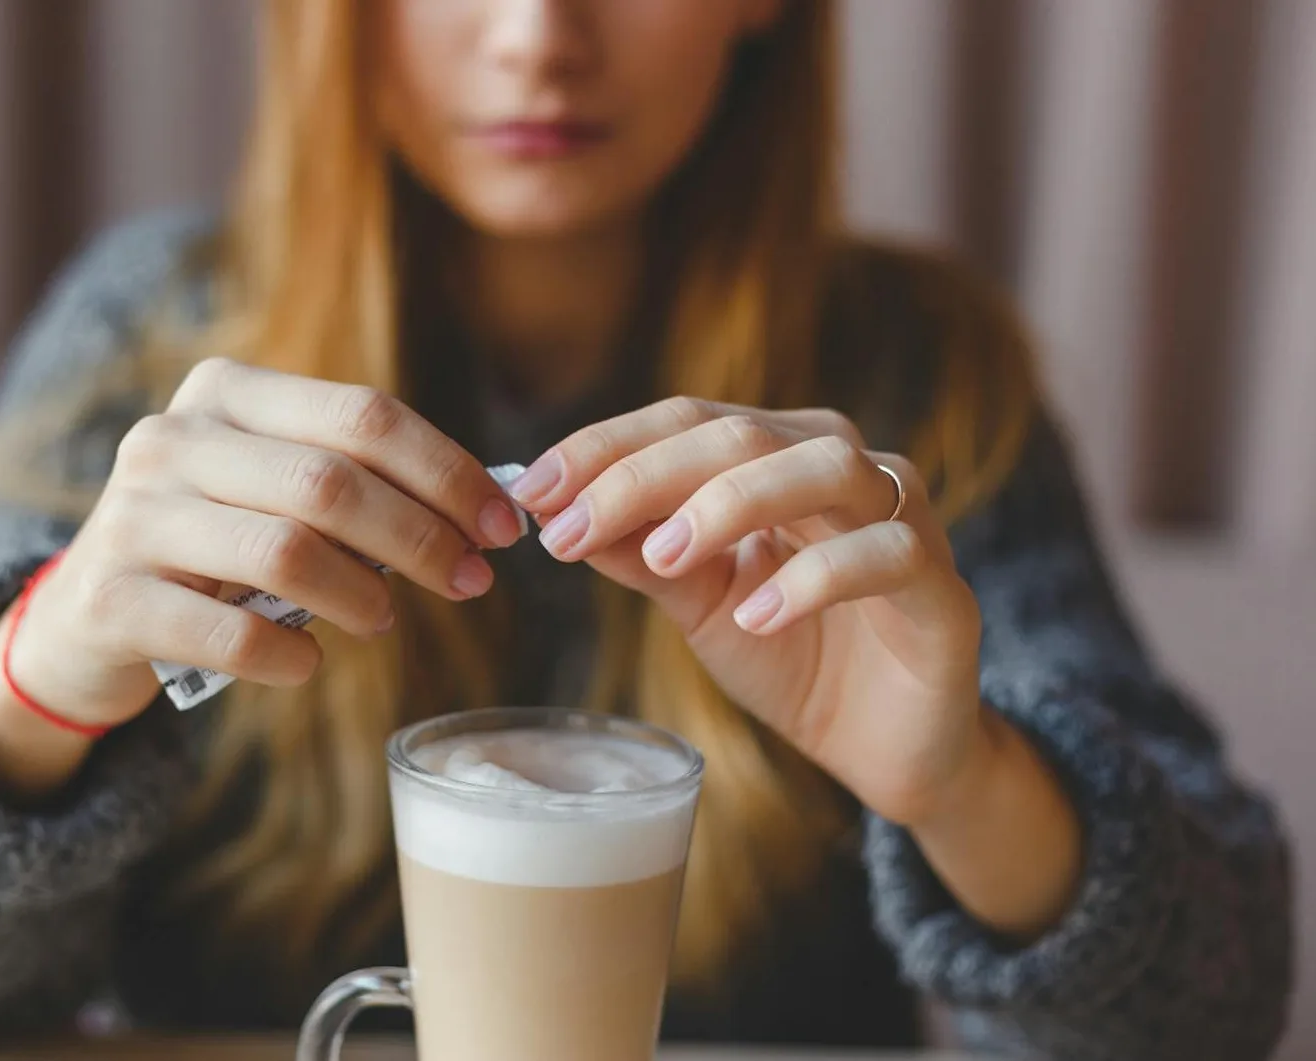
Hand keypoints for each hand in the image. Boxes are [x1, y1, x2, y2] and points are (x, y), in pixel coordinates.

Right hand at [0, 358, 522, 737]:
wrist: (83, 620)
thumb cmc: (214, 550)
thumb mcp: (275, 495)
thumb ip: (360, 486)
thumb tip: (487, 511)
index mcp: (226, 394)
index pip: (363, 415)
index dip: (447, 472)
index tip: (502, 527)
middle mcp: (171, 439)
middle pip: (331, 482)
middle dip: (422, 537)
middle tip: (472, 582)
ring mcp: (132, 516)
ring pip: (285, 551)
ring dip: (362, 594)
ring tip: (386, 620)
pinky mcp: (110, 598)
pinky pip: (227, 634)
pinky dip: (287, 657)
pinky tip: (309, 664)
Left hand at [508, 397, 983, 825]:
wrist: (883, 747)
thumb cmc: (792, 655)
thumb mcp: (698, 602)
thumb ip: (641, 554)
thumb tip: (555, 513)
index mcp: (780, 454)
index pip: (687, 420)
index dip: (605, 448)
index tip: (530, 489)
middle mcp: (844, 466)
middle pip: (741, 434)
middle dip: (643, 476)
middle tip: (569, 527)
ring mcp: (903, 520)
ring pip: (824, 469)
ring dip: (729, 505)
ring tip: (662, 558)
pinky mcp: (942, 589)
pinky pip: (885, 556)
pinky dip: (814, 578)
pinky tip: (756, 616)